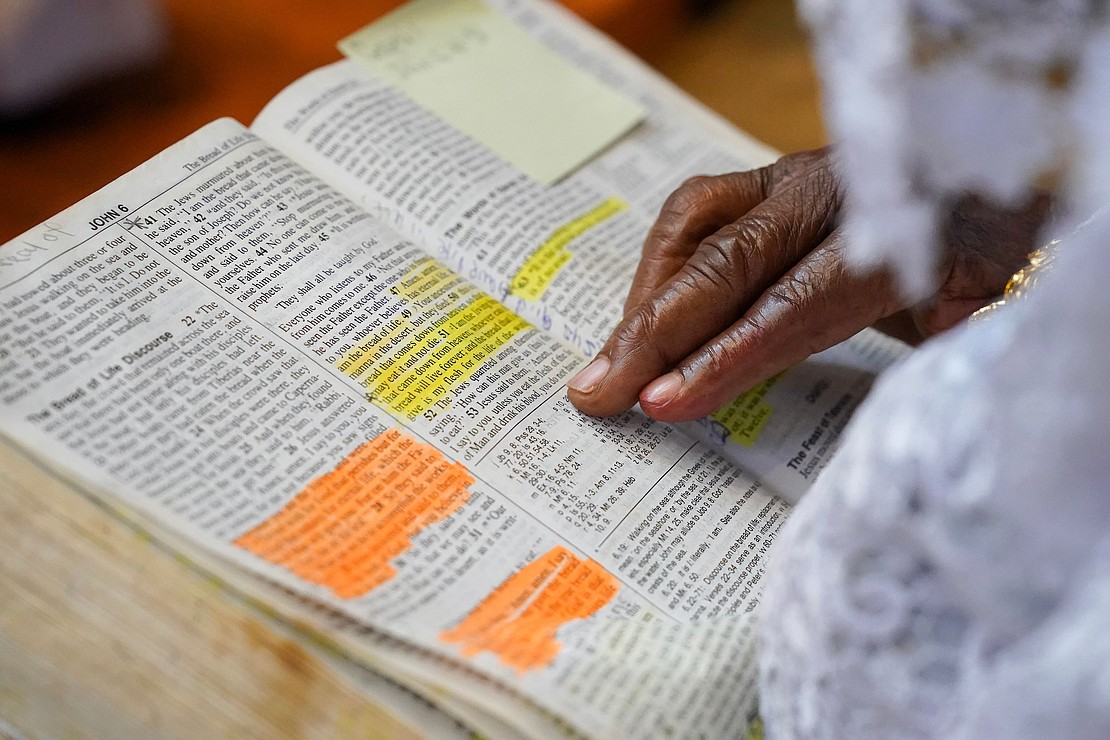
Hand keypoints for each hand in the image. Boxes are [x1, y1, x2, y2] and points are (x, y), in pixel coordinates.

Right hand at [566, 147, 1048, 420]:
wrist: (984, 190)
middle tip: (598, 389)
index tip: (664, 405)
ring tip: (611, 358)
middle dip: (657, 331)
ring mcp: (800, 177)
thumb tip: (865, 373)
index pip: (795, 303)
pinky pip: (699, 209)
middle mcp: (840, 192)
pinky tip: (639, 312)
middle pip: (731, 260)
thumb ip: (943, 338)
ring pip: (702, 218)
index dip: (726, 356)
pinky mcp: (774, 179)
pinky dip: (658, 262)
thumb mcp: (986, 309)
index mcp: (902, 231)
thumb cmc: (986, 264)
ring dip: (645, 291)